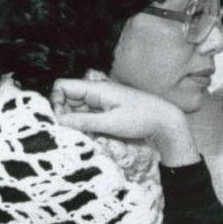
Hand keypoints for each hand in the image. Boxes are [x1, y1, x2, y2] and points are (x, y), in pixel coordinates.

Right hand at [51, 76, 199, 164]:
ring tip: (85, 137)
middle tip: (72, 133)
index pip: (62, 86)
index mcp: (96, 89)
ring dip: (75, 124)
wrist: (166, 122)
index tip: (62, 121)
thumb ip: (84, 122)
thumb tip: (59, 122)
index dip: (56, 102)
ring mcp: (101, 103)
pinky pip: (88, 117)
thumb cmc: (142, 119)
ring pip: (76, 110)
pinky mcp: (107, 112)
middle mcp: (96, 93)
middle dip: (64, 116)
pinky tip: (94, 137)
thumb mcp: (111, 123)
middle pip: (67, 100)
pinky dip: (86, 127)